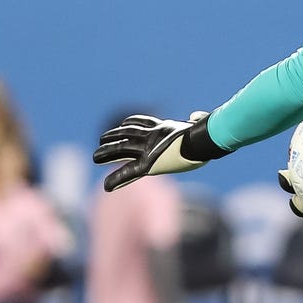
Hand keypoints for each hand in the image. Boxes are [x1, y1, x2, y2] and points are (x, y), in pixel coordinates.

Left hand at [94, 114, 209, 191]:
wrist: (204, 141)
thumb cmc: (207, 135)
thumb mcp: (202, 125)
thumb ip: (198, 119)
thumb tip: (197, 115)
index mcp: (165, 128)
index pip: (143, 122)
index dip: (132, 122)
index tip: (123, 123)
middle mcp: (153, 136)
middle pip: (127, 134)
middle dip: (113, 138)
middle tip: (100, 140)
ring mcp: (149, 148)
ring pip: (122, 148)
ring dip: (107, 152)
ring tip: (95, 157)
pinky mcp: (150, 164)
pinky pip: (129, 173)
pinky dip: (118, 180)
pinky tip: (107, 186)